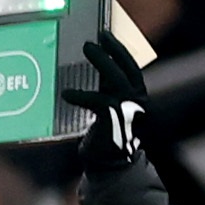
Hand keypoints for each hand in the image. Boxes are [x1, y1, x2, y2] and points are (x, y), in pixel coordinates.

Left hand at [62, 32, 149, 171]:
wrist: (110, 168)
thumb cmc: (104, 141)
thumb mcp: (106, 113)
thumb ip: (105, 94)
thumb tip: (92, 75)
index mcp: (136, 98)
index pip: (131, 69)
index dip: (119, 51)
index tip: (106, 36)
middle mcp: (137, 101)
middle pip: (127, 69)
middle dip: (113, 50)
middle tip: (96, 37)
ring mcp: (128, 110)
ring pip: (117, 80)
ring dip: (102, 63)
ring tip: (87, 49)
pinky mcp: (115, 120)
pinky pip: (99, 101)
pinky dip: (82, 95)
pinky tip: (67, 93)